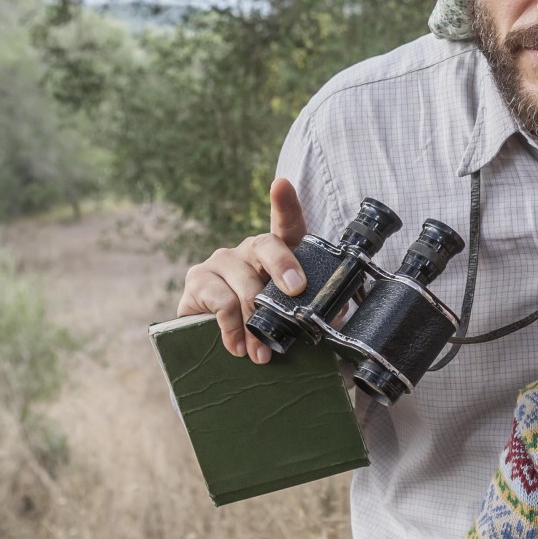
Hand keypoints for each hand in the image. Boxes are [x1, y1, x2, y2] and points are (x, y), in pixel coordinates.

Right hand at [176, 177, 310, 362]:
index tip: (281, 186)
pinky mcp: (198, 281)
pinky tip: (237, 346)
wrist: (227, 344)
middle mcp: (249, 251)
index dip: (284, 203)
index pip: (285, 223)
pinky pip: (221, 302)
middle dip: (283, 267)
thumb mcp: (296, 315)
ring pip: (244, 284)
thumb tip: (339, 311)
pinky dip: (232, 328)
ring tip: (262, 352)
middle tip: (295, 291)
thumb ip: (315, 309)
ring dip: (257, 322)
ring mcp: (221, 262)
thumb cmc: (269, 323)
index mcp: (278, 253)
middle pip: (266, 246)